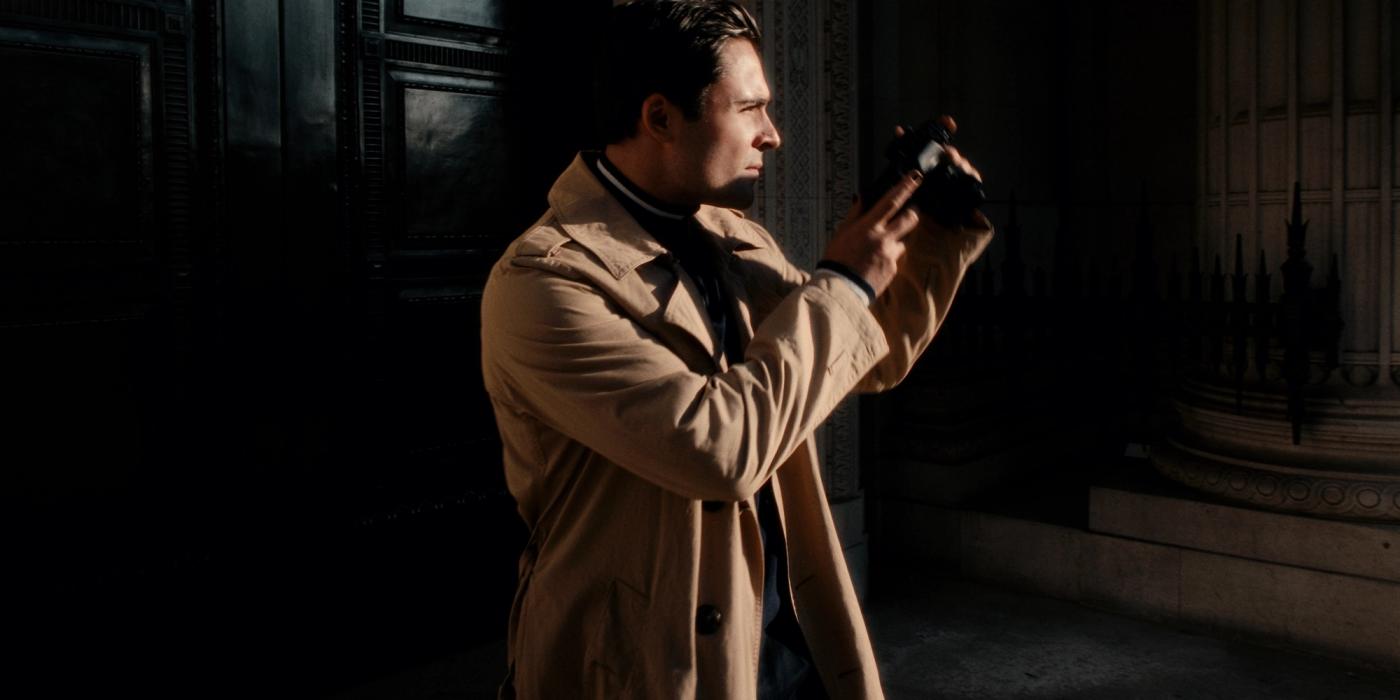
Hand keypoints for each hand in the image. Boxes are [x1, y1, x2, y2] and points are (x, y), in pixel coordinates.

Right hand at [821, 170, 921, 297]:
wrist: (840, 288)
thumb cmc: (837, 260)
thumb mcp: (841, 233)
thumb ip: (854, 214)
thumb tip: (861, 198)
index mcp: (868, 227)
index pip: (891, 202)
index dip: (905, 188)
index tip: (915, 177)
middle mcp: (883, 239)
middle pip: (909, 219)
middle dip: (911, 214)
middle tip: (909, 214)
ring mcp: (890, 255)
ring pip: (902, 242)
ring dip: (895, 242)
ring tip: (878, 251)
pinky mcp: (893, 270)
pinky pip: (895, 259)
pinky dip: (887, 260)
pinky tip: (874, 265)